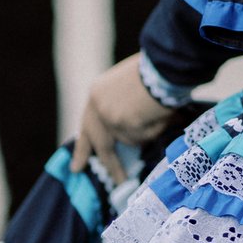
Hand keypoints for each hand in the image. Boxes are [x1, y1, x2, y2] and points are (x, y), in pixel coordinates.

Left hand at [71, 54, 172, 180]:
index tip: (77, 167)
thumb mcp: (130, 83)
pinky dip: (159, 127)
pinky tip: (165, 111)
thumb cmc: (155, 66)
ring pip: (133, 139)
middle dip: (112, 165)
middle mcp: (98, 109)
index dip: (83, 147)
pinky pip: (148, 136)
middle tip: (118, 181)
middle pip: (103, 145)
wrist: (165, 61)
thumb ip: (123, 104)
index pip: (87, 126)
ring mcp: (112, 119)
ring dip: (151, 130)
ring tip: (164, 109)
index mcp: (96, 94)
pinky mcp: (128, 126)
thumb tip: (129, 129)